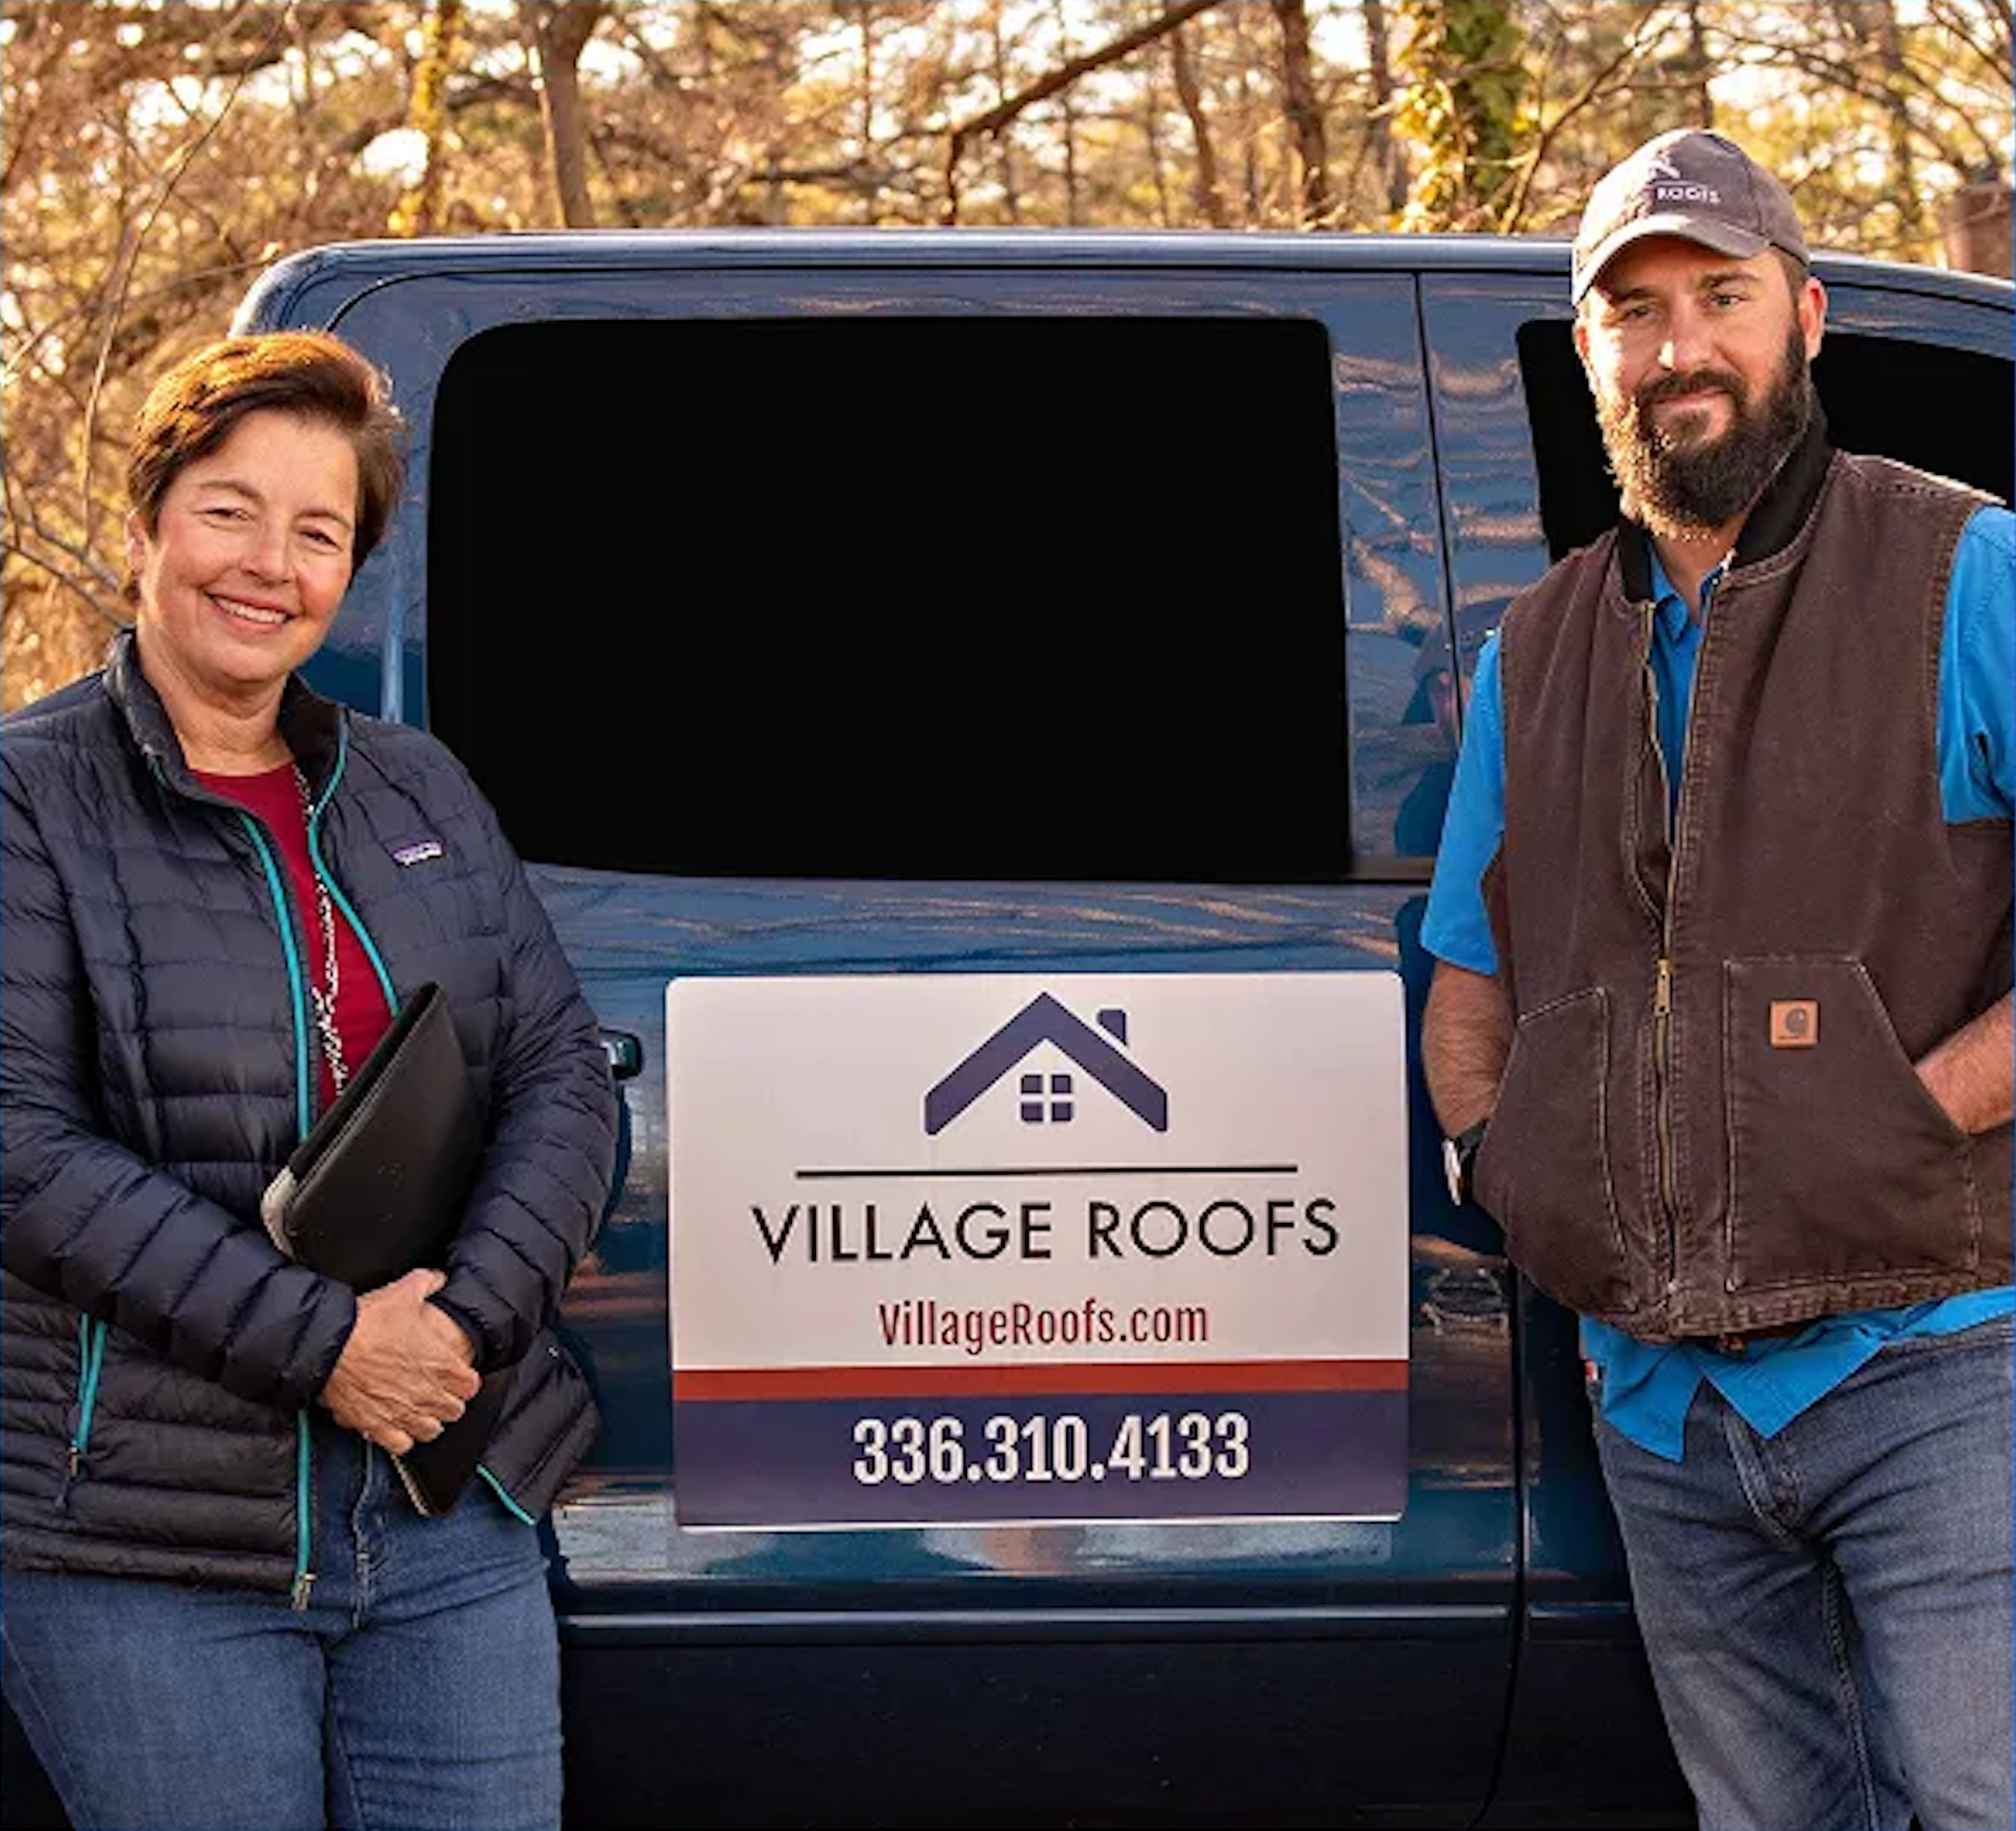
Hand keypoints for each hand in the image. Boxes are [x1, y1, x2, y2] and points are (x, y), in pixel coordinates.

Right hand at [319, 1267, 481, 1454]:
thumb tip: (438, 1278)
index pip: (471, 1386)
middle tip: (437, 1391)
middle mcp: (427, 1393)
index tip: (457, 1375)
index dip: (465, 1380)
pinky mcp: (377, 1425)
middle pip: (454, 1410)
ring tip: (419, 1409)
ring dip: (428, 1421)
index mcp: (441, 1364)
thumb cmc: (367, 1321)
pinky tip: (397, 1424)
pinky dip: (401, 1438)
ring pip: (431, 1431)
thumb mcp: (404, 1292)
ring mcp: (403, 1412)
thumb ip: (428, 1282)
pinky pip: (401, 1444)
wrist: (330, 1344)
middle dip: (448, 1401)